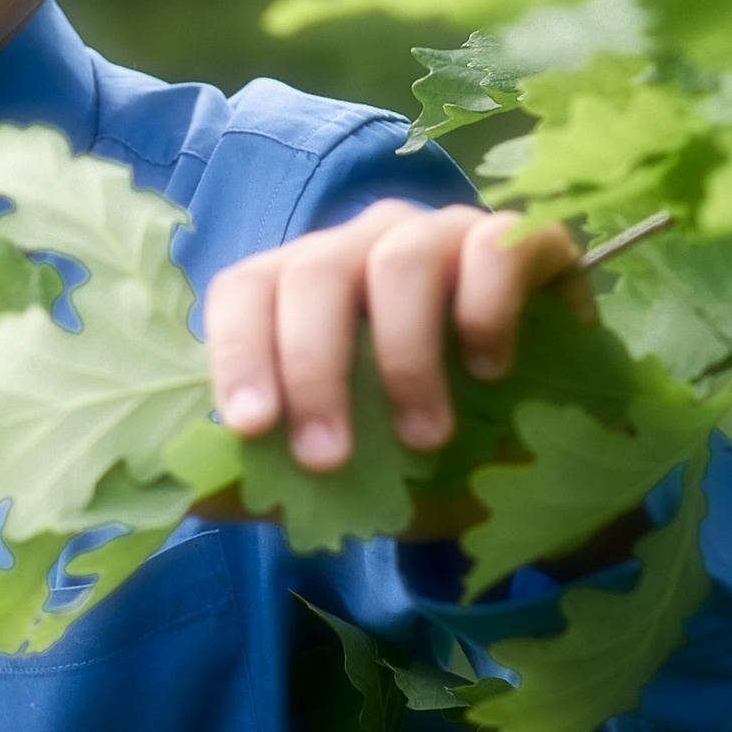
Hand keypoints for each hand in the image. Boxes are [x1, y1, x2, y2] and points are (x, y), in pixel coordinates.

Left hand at [202, 199, 588, 476]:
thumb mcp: (344, 477)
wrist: (546, 448)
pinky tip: (491, 368)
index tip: (251, 426)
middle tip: (329, 458)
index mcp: (304, 286)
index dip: (237, 350)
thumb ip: (268, 478)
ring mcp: (443, 233)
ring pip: (400, 259)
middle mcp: (364, 244)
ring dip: (404, 356)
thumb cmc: (424, 454)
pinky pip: (496, 248)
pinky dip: (487, 310)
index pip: (245, 288)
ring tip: (426, 437)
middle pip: (315, 272)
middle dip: (314, 368)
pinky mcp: (523, 242)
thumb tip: (185, 498)